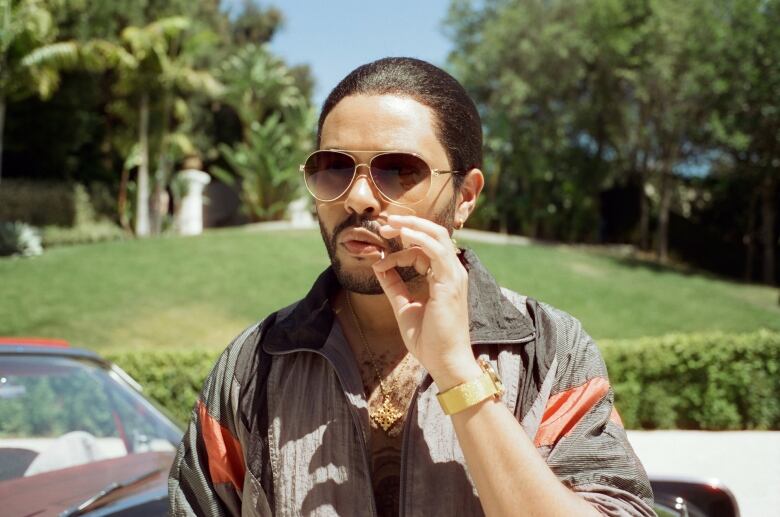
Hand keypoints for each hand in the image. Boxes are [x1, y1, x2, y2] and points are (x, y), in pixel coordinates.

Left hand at [373, 215, 480, 388]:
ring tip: (390, 224)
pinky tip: (403, 234)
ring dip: (412, 226)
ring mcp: (454, 275)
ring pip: (437, 236)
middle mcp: (453, 272)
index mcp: (444, 277)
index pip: (424, 250)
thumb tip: (378, 265)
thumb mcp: (404, 307)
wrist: (445, 362)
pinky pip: (436, 250)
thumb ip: (394, 285)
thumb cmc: (430, 340)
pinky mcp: (451, 282)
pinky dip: (419, 238)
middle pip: (434, 234)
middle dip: (409, 225)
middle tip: (385, 222)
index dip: (401, 250)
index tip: (380, 261)